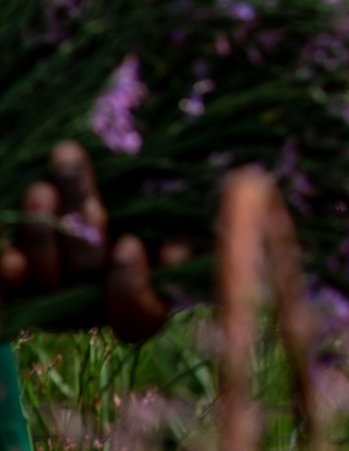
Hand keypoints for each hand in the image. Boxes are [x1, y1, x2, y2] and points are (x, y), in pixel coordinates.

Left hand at [0, 142, 181, 341]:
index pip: (138, 317)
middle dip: (85, 234)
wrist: (95, 178)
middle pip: (89, 278)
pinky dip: (8, 276)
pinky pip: (9, 292)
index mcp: (144, 296)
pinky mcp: (21, 284)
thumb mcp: (177, 207)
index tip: (129, 245)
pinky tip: (8, 254)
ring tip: (42, 190)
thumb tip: (177, 251)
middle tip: (87, 202)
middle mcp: (96, 303)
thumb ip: (184, 226)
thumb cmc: (157, 190)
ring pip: (46, 277)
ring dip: (43, 235)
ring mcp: (56, 294)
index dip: (131, 288)